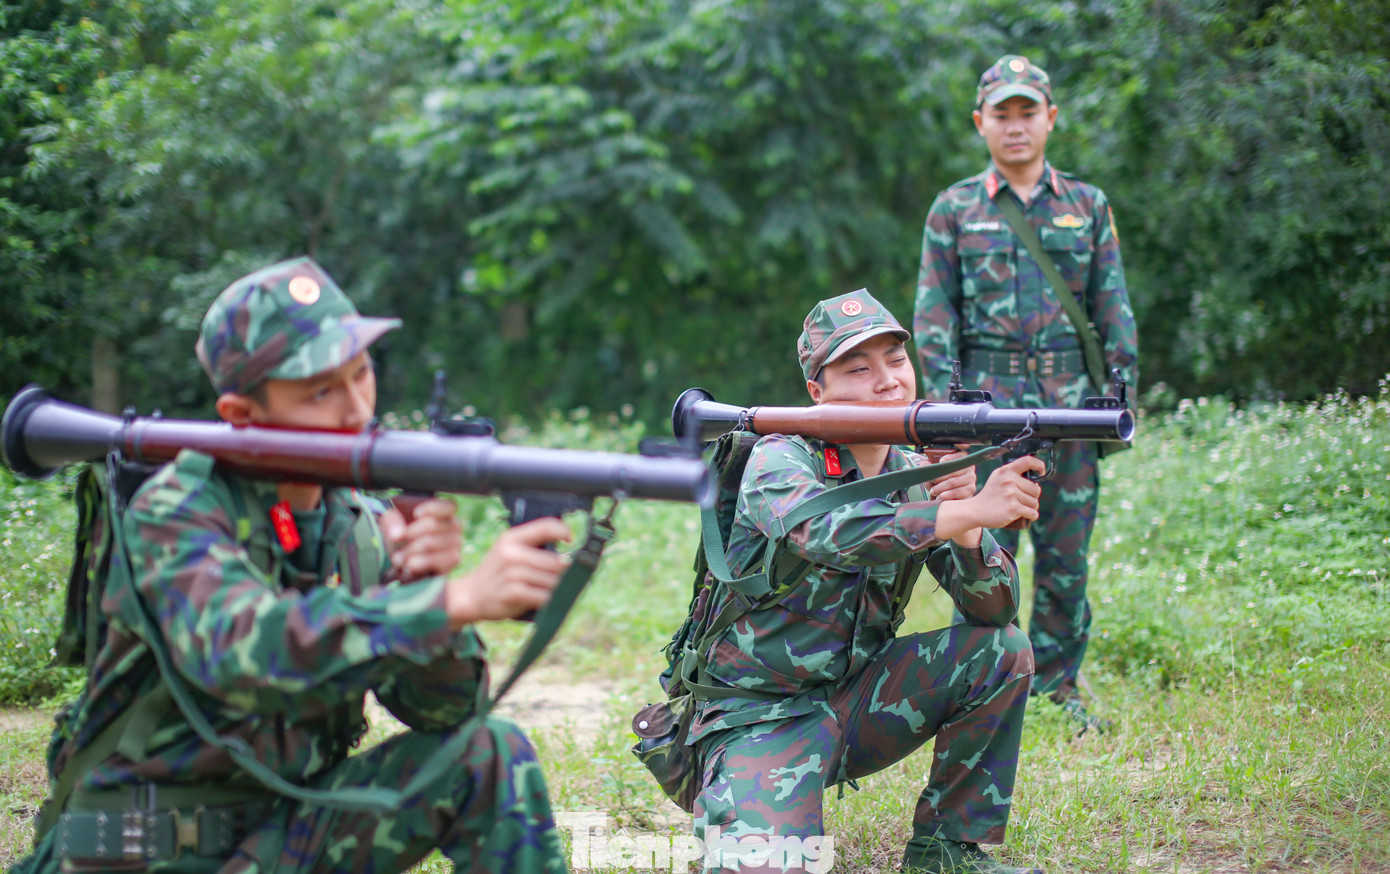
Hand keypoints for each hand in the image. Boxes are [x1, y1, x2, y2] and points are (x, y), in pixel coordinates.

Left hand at [380, 497, 462, 580]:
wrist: (404, 564)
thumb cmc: (401, 539)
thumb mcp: (391, 524)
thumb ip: (391, 521)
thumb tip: (397, 535)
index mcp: (443, 512)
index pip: (448, 505)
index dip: (433, 508)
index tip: (416, 514)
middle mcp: (454, 525)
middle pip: (431, 524)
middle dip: (409, 535)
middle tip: (396, 542)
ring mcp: (457, 542)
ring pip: (429, 542)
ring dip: (409, 551)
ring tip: (398, 558)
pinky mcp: (454, 559)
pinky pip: (433, 559)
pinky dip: (416, 563)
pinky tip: (409, 566)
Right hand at [445, 517, 572, 626]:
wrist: (472, 595)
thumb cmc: (499, 572)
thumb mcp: (509, 549)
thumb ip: (534, 544)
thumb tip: (569, 551)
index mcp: (512, 538)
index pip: (546, 526)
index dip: (563, 531)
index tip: (569, 541)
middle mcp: (512, 553)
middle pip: (556, 562)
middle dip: (559, 573)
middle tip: (548, 577)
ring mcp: (512, 573)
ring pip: (552, 581)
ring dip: (551, 588)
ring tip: (536, 588)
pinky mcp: (514, 593)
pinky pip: (544, 596)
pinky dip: (544, 600)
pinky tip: (533, 598)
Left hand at [927, 450, 975, 501]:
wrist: (944, 495)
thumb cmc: (939, 480)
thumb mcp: (932, 471)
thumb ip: (928, 465)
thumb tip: (924, 463)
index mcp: (961, 458)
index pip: (958, 455)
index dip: (949, 458)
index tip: (941, 461)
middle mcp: (969, 468)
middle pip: (953, 470)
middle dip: (939, 476)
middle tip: (932, 481)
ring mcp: (971, 480)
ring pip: (953, 482)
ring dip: (941, 487)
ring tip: (934, 491)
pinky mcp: (970, 491)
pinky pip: (958, 493)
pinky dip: (946, 495)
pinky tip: (940, 497)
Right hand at [970, 456, 1045, 527]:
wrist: (975, 511)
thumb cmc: (990, 496)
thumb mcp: (997, 478)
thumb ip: (1012, 474)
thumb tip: (1035, 477)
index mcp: (1006, 471)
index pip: (1028, 461)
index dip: (1039, 465)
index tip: (1041, 472)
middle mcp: (1009, 481)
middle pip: (1036, 489)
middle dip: (1032, 496)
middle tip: (1020, 500)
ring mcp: (1011, 495)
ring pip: (1035, 502)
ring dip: (1030, 507)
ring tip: (1018, 507)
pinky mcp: (1014, 508)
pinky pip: (1033, 513)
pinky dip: (1031, 516)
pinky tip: (1025, 515)